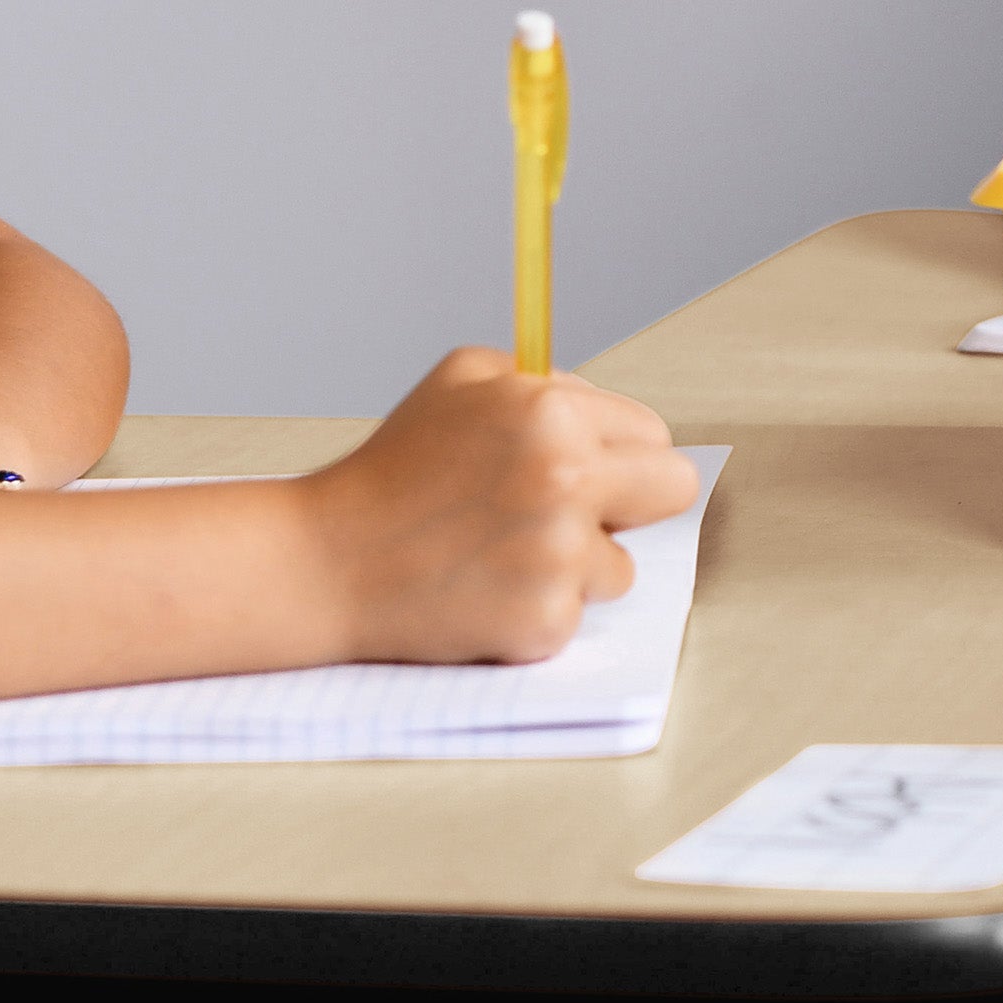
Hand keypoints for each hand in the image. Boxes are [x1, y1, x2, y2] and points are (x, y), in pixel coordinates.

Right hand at [302, 351, 698, 663]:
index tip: (587, 468)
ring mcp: (560, 557)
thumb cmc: (390, 472)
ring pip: (622, 564)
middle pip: (674, 490)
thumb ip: (543, 380)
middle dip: (634, 500)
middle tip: (574, 511)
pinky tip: (484, 591)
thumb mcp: (458, 380)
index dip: (618, 452)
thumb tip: (605, 407)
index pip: (652, 434)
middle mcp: (567, 481)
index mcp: (552, 414)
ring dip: (576, 564)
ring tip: (499, 554)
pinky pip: (578, 614)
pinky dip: (538, 608)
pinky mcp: (545, 621)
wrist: (328, 561)